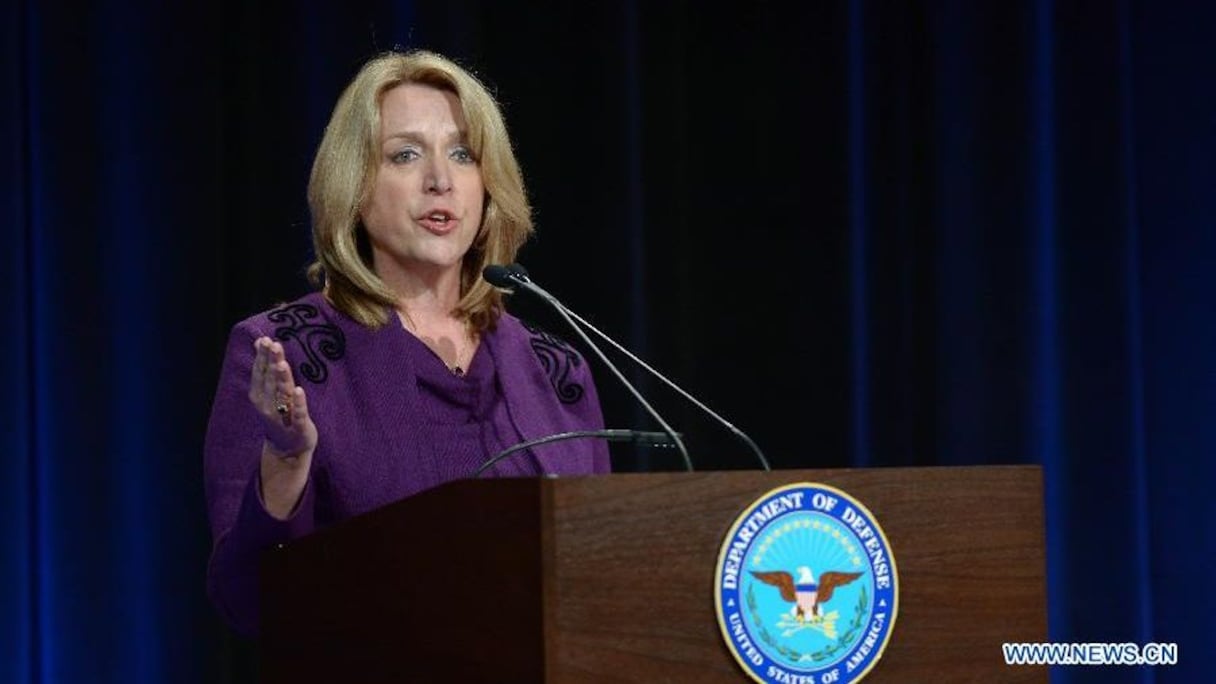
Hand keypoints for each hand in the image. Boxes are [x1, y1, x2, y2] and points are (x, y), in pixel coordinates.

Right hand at [249, 337, 317, 456]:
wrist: (286, 451)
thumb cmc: (279, 415)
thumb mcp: (269, 392)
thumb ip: (265, 368)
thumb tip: (260, 341)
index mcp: (260, 396)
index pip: (261, 372)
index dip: (263, 357)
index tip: (265, 340)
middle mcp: (268, 405)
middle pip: (271, 380)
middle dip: (272, 362)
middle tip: (274, 345)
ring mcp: (283, 417)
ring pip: (282, 395)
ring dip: (282, 379)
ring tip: (282, 364)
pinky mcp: (298, 427)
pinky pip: (298, 413)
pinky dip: (298, 402)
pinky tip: (299, 390)